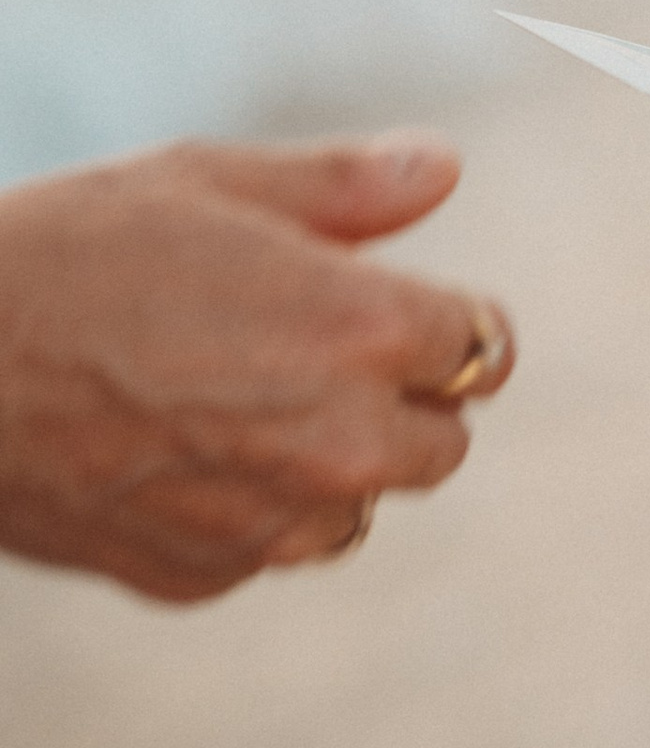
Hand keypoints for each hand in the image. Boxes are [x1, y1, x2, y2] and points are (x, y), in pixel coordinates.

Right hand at [0, 133, 514, 603]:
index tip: (394, 303)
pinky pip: (268, 547)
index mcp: (367, 330)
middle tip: (311, 349)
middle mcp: (340, 441)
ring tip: (230, 397)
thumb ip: (344, 186)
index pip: (482, 344)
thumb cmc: (69, 252)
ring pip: (359, 508)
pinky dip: (245, 509)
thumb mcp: (208, 180)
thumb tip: (443, 172)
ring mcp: (272, 522)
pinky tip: (170, 450)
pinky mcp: (202, 575)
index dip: (443, 318)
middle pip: (444, 443)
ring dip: (328, 464)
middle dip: (402, 399)